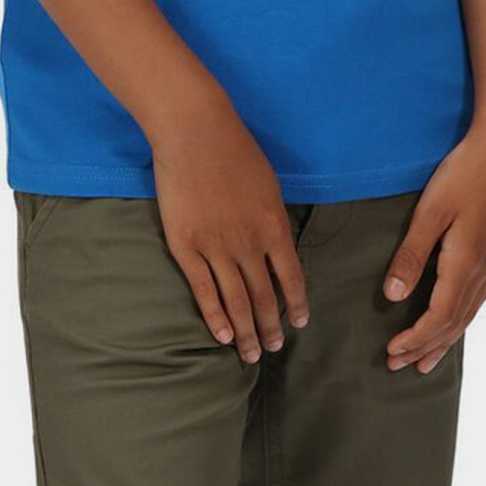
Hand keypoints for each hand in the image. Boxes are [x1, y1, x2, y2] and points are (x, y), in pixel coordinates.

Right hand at [149, 90, 310, 363]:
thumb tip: (277, 244)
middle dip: (271, 327)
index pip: (291, 277)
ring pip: (236, 300)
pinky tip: (222, 337)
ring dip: (246, 332)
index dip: (296, 304)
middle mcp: (249, 243)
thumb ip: (273, 219)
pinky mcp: (186, 246)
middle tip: (273, 349)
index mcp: (274, 226)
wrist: (195, 132)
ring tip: (251, 354)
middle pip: (264, 296)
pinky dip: (215, 316)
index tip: (299, 323)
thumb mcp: (269, 185)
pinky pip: (203, 290)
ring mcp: (217, 247)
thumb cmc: (235, 150)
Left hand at [380, 123, 485, 372]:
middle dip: (425, 347)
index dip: (415, 338)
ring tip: (428, 360)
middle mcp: (483, 268)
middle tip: (399, 367)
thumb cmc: (464, 173)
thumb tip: (392, 296)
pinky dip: (462, 319)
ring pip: (469, 313)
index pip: (439, 316)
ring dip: (446, 339)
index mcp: (465, 262)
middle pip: (454, 322)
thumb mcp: (431, 211)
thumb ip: (412, 254)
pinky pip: (478, 298)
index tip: (392, 352)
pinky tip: (456, 321)